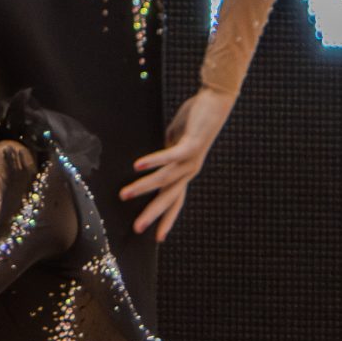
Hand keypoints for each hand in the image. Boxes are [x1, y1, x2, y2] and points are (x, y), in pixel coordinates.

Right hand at [124, 86, 235, 238]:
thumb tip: (149, 161)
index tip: (158, 237)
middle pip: (170, 197)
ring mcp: (191, 159)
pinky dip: (154, 162)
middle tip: (138, 228)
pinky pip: (170, 156)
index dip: (167, 218)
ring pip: (164, 178)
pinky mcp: (191, 144)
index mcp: (185, 171)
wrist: (217, 104)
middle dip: (153, 213)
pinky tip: (138, 166)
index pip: (175, 200)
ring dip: (143, 187)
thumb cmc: (195, 120)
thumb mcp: (175, 140)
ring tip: (124, 194)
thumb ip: (165, 152)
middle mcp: (190, 170)